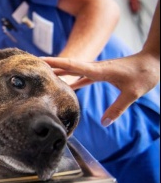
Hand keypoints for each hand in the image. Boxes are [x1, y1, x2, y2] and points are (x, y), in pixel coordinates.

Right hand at [42, 53, 158, 126]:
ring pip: (73, 70)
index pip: (72, 65)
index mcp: (98, 70)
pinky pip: (82, 76)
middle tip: (34, 66)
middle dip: (51, 65)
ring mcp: (97, 70)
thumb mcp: (132, 93)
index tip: (40, 60)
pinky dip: (72, 79)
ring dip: (59, 72)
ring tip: (44, 75)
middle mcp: (94, 68)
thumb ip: (117, 108)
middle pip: (68, 66)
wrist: (153, 61)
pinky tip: (67, 85)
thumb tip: (105, 123)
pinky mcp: (101, 74)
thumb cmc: (144, 74)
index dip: (55, 63)